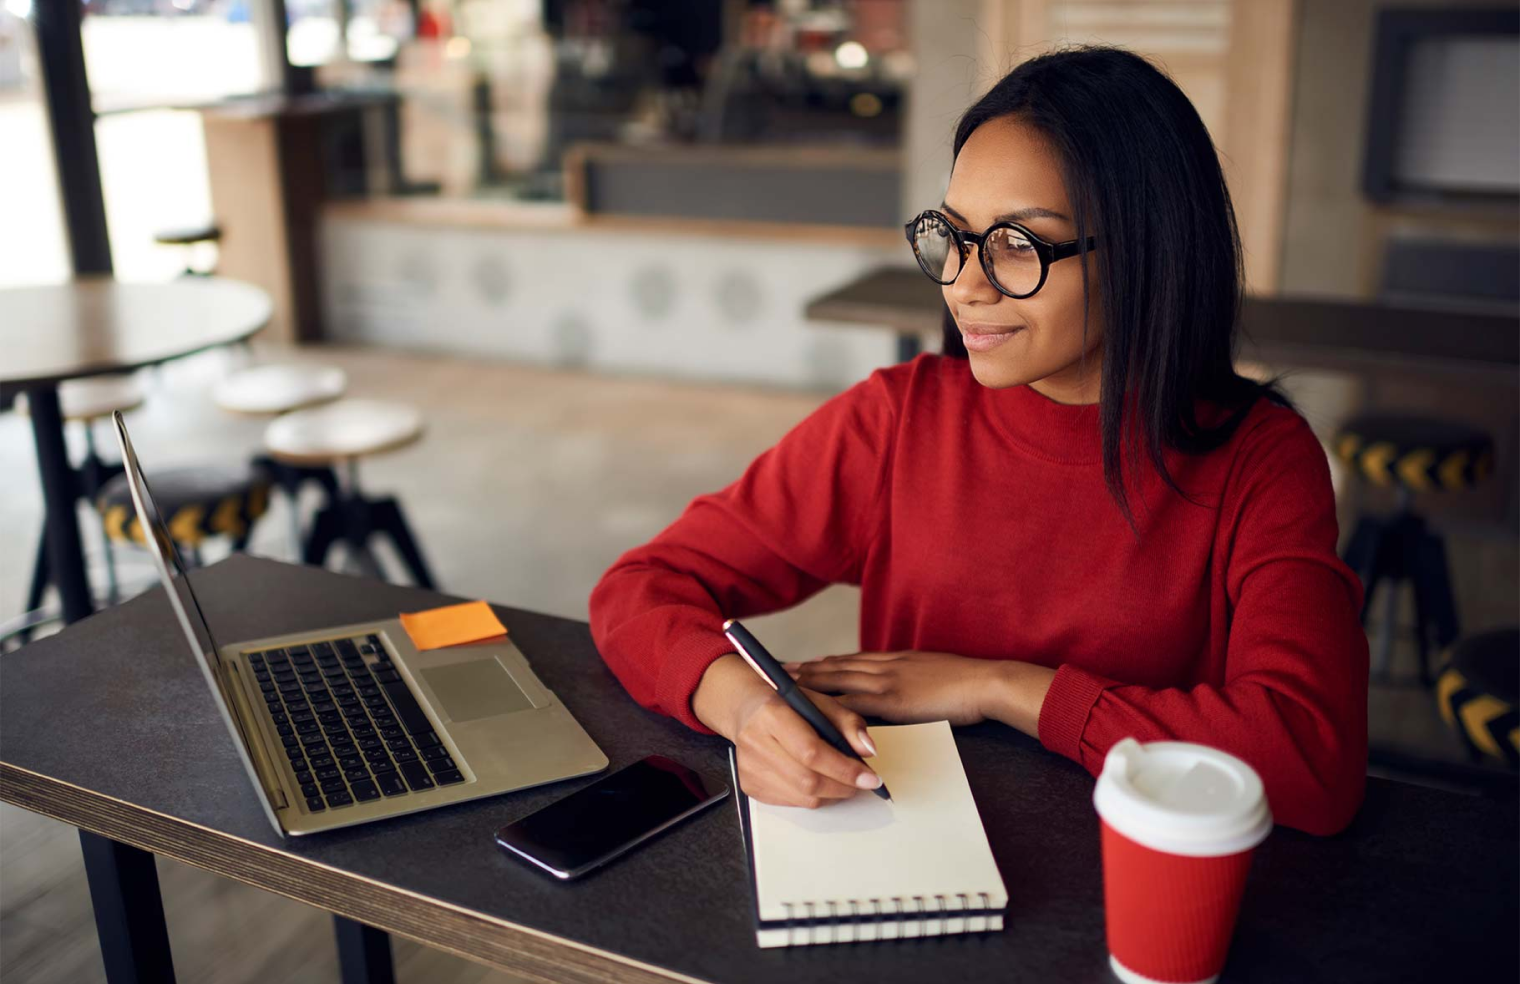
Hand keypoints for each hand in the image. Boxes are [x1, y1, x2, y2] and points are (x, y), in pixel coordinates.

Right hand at [693, 654, 883, 808]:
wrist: (746, 708)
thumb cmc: (786, 703)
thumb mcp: (819, 701)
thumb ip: (847, 722)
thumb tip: (868, 750)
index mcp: (771, 714)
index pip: (811, 752)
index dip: (845, 769)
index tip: (871, 777)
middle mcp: (755, 743)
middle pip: (808, 780)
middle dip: (844, 786)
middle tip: (863, 782)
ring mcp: (749, 767)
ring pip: (802, 797)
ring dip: (832, 794)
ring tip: (845, 782)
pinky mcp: (749, 785)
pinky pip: (791, 802)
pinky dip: (814, 796)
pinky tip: (821, 781)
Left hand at [787, 651, 1037, 727]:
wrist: (985, 682)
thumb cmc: (968, 682)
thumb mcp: (933, 673)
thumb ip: (913, 678)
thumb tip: (903, 689)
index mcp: (896, 660)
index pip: (854, 659)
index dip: (827, 662)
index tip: (806, 663)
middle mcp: (886, 666)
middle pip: (837, 666)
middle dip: (807, 669)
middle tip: (779, 670)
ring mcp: (886, 682)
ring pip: (837, 679)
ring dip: (808, 681)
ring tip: (784, 683)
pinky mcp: (891, 700)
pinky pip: (852, 704)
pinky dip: (829, 706)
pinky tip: (812, 709)